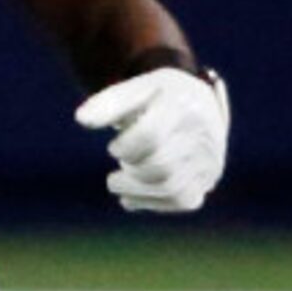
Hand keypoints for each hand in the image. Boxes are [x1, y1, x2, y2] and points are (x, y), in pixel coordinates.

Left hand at [74, 67, 228, 213]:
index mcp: (185, 106)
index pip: (150, 136)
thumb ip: (109, 102)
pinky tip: (131, 194)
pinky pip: (182, 200)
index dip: (124, 147)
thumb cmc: (157, 97)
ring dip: (135, 188)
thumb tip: (82, 119)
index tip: (114, 147)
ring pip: (170, 188)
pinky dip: (151, 201)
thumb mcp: (136, 89)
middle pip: (159, 166)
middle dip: (130, 167)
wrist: (196, 105)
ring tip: (119, 179)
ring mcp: (210, 160)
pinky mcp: (207, 179)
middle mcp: (205, 135)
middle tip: (122, 160)